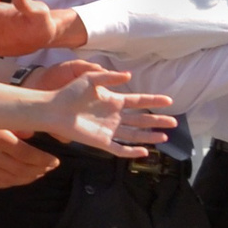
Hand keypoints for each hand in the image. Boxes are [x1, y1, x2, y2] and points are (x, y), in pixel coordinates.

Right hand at [0, 126, 59, 189]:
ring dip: (29, 178)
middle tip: (51, 166)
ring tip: (40, 173)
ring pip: (11, 179)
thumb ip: (14, 122)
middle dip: (41, 170)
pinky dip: (11, 183)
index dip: (45, 161)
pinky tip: (19, 179)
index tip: (55, 160)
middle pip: (22, 170)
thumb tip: (33, 132)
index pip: (29, 156)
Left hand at [30, 61, 175, 157]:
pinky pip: (120, 148)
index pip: (139, 101)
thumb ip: (110, 77)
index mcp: (114, 100)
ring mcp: (109, 130)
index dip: (154, 101)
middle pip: (141, 119)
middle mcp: (114, 116)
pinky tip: (144, 151)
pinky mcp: (101, 142)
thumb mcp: (91, 78)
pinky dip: (132, 151)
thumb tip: (129, 76)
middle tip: (174, 122)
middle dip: (157, 121)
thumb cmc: (70, 92)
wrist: (53, 109)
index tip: (169, 100)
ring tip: (164, 137)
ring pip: (135, 134)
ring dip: (149, 136)